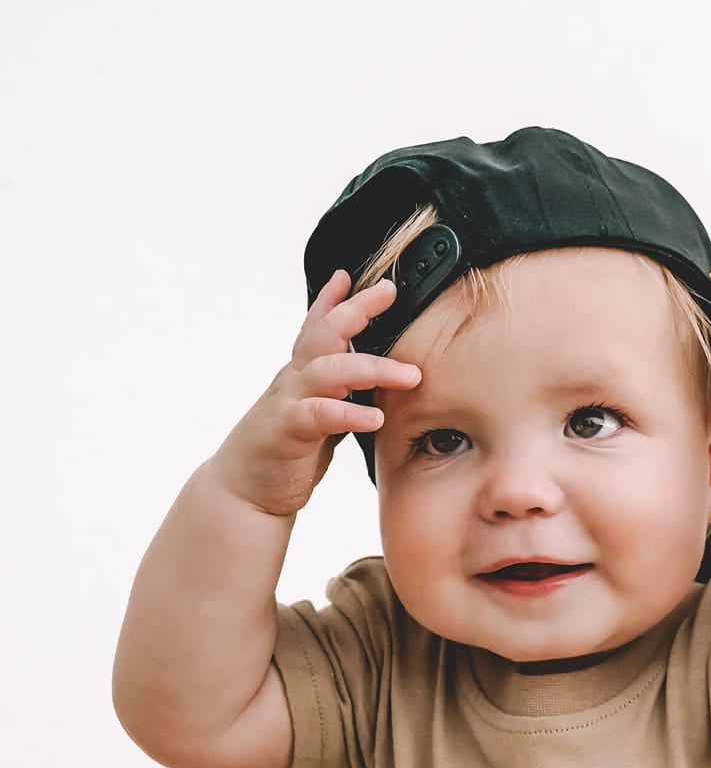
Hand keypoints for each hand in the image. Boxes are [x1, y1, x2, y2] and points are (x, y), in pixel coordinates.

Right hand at [213, 272, 422, 515]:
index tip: (352, 275)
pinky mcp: (288, 432)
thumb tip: (372, 380)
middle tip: (389, 292)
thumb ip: (338, 392)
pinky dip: (350, 413)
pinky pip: (320, 415)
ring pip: (328, 369)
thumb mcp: (315, 413)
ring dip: (372, 367)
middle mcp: (293, 380)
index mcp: (301, 374)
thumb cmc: (283, 452)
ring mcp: (289, 402)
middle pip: (324, 333)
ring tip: (410, 375)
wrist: (243, 492)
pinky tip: (375, 417)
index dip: (333, 299)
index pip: (316, 327)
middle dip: (357, 309)